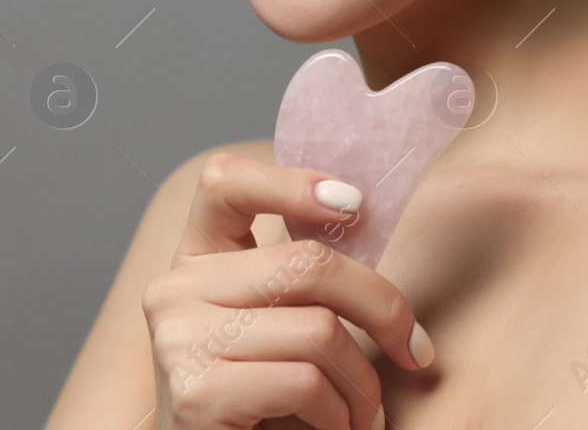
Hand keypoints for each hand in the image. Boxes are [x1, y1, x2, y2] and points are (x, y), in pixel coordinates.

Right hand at [143, 151, 433, 428]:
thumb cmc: (259, 405)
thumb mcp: (273, 326)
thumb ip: (297, 279)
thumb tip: (365, 217)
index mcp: (194, 260)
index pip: (223, 181)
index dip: (293, 182)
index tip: (356, 205)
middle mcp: (174, 290)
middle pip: (308, 262)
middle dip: (382, 309)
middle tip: (414, 350)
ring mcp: (179, 339)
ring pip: (320, 330)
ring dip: (364, 385)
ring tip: (364, 414)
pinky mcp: (197, 392)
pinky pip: (306, 383)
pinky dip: (340, 416)